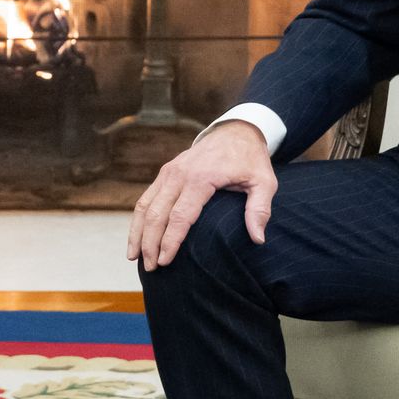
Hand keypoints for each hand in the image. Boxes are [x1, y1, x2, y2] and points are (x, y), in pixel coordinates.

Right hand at [127, 121, 276, 271]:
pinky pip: (145, 197)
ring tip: (134, 257)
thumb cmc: (250, 160)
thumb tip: (257, 239)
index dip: (170, 240)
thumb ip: (259, 209)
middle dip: (150, 243)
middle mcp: (179, 174)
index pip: (180, 215)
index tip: (165, 261)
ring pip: (144, 205)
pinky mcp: (165, 173)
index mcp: (202, 177)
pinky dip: (139, 219)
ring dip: (138, 232)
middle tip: (151, 268)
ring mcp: (169, 172)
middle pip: (157, 213)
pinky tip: (137, 237)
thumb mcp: (264, 181)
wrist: (236, 131)